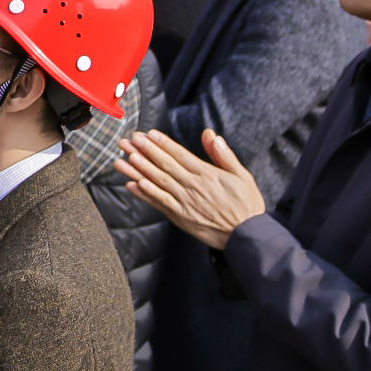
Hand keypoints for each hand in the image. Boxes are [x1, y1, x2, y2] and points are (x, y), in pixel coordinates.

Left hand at [121, 128, 269, 247]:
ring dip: (139, 170)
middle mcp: (192, 187)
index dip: (162, 144)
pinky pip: (160, 203)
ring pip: (157, 183)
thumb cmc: (246, 204)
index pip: (179, 155)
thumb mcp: (242, 175)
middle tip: (129, 140)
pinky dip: (145, 195)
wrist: (247, 236)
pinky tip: (132, 185)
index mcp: (206, 174)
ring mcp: (184, 203)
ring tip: (123, 158)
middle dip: (145, 151)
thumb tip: (211, 135)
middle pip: (164, 166)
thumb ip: (224, 155)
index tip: (148, 134)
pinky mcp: (181, 217)